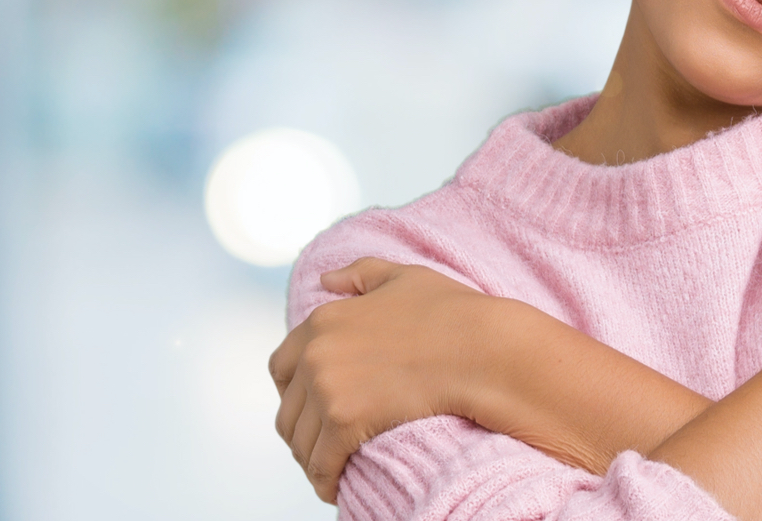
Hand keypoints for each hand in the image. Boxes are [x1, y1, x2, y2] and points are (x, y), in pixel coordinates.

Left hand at [268, 258, 493, 502]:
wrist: (480, 348)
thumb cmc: (451, 313)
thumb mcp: (401, 277)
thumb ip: (359, 274)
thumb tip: (326, 280)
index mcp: (322, 319)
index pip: (280, 367)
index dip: (292, 393)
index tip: (311, 410)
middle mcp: (315, 352)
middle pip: (288, 410)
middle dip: (302, 432)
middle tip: (323, 447)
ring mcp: (326, 386)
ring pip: (300, 442)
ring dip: (312, 459)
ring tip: (331, 470)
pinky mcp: (343, 421)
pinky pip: (320, 463)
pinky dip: (324, 480)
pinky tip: (336, 487)